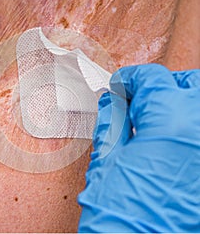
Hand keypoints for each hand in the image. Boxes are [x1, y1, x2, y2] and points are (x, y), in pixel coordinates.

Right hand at [78, 64, 199, 231]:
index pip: (154, 78)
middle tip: (140, 99)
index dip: (131, 79)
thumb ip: (111, 122)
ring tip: (153, 120)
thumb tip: (111, 101)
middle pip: (191, 83)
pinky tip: (167, 142)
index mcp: (171, 123)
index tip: (119, 87)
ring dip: (179, 104)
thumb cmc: (121, 218)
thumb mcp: (106, 163)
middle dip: (163, 84)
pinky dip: (186, 128)